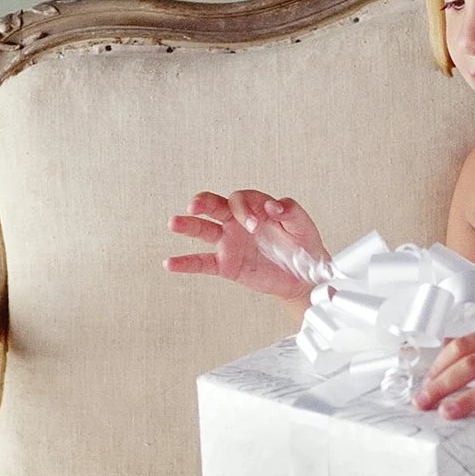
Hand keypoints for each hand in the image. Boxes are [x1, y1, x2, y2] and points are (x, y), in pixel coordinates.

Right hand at [165, 190, 327, 300]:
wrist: (304, 275)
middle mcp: (237, 222)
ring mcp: (229, 243)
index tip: (255, 226)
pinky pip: (202, 262)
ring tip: (174, 223)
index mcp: (255, 208)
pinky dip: (185, 263)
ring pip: (203, 230)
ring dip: (187, 226)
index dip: (244, 209)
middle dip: (203, 202)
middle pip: (214, 205)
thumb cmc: (302, 245)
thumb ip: (289, 211)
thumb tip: (272, 206)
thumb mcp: (302, 224)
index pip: (240, 199)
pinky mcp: (226, 264)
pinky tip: (170, 263)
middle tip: (195, 205)